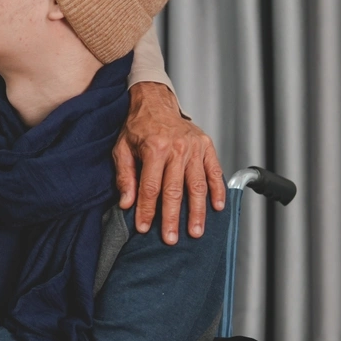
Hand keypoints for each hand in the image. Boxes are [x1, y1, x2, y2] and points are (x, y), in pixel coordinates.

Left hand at [114, 82, 224, 244]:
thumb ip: (125, 176)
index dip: (147, 210)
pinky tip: (217, 208)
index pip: (151, 187)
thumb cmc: (138, 127)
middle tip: (171, 238)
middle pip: (175, 190)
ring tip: (195, 231)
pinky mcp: (207, 146)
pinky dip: (218, 191)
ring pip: (197, 185)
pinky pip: (214, 172)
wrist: (156, 102)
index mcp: (155, 148)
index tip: (144, 227)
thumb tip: (126, 203)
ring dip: (197, 211)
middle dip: (172, 218)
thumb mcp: (122, 149)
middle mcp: (177, 148)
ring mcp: (194, 148)